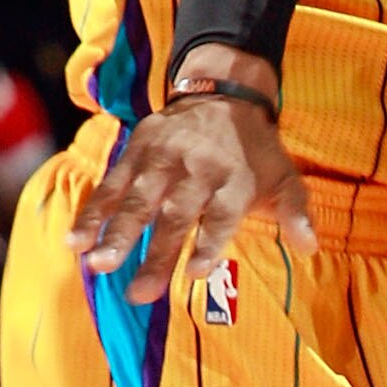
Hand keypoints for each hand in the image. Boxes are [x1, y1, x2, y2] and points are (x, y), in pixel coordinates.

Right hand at [73, 74, 315, 304]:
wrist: (224, 92)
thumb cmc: (256, 151)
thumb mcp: (284, 176)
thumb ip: (296, 213)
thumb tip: (310, 247)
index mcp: (234, 180)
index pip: (221, 216)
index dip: (208, 244)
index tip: (195, 274)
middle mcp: (198, 169)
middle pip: (175, 216)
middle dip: (155, 255)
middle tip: (138, 294)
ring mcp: (164, 158)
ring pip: (138, 199)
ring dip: (116, 233)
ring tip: (98, 265)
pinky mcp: (138, 148)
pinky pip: (113, 182)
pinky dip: (94, 210)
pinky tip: (75, 239)